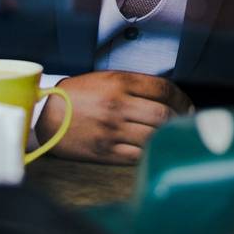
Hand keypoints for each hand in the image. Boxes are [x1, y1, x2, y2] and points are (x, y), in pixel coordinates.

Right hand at [35, 71, 192, 163]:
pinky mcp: (106, 151)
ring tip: (173, 135)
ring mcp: (112, 130)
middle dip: (180, 119)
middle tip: (186, 122)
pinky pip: (140, 154)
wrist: (45, 118)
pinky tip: (155, 148)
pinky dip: (152, 151)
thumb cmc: (77, 96)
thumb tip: (167, 95)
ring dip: (168, 136)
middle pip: (163, 113)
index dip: (182, 98)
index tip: (187, 105)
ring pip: (154, 135)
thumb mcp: (104, 79)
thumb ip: (134, 84)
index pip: (163, 89)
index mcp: (119, 83)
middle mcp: (117, 105)